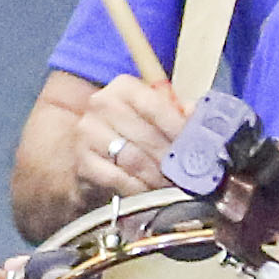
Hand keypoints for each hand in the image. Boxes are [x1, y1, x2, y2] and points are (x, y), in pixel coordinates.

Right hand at [60, 68, 185, 209]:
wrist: (97, 146)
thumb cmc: (134, 126)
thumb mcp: (156, 111)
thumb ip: (179, 111)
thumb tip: (197, 116)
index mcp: (123, 87)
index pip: (154, 106)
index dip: (178, 128)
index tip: (197, 146)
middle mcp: (101, 104)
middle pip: (146, 136)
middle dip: (171, 159)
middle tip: (190, 174)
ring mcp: (88, 133)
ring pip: (133, 159)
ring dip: (158, 176)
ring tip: (175, 185)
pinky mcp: (82, 161)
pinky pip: (117, 178)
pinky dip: (138, 188)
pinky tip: (152, 192)